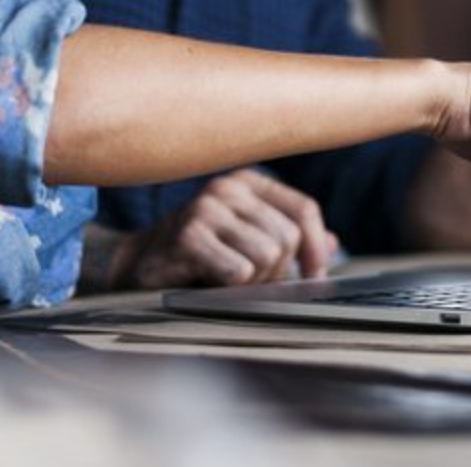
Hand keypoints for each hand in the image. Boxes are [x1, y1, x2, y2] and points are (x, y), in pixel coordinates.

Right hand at [102, 169, 340, 289]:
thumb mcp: (246, 239)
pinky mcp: (188, 235)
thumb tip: (333, 244)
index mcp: (249, 182)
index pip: (303, 209)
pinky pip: (239, 270)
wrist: (137, 266)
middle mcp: (229, 187)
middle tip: (253, 283)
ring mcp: (207, 207)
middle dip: (278, 271)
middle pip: (287, 237)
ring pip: (267, 255)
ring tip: (228, 281)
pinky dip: (232, 287)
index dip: (317, 247)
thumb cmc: (199, 255)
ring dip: (254, 282)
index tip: (315, 276)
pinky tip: (210, 281)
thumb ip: (287, 237)